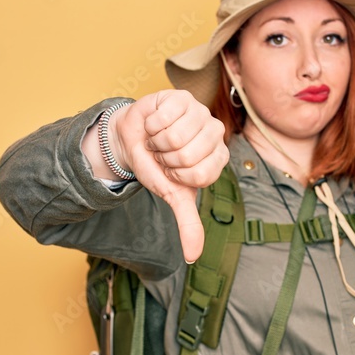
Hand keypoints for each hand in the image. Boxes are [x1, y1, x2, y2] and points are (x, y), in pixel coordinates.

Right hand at [110, 90, 227, 262]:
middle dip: (165, 158)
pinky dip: (152, 124)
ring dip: (157, 141)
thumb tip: (193, 257)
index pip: (199, 174)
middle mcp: (216, 133)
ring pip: (174, 136)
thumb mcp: (173, 196)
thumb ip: (188, 224)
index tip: (174, 171)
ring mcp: (201, 112)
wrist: (136, 140)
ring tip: (159, 139)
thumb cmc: (158, 166)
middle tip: (164, 154)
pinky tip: (155, 124)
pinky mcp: (183, 96)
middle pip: (187, 155)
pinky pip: (164, 117)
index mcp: (218, 158)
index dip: (177, 175)